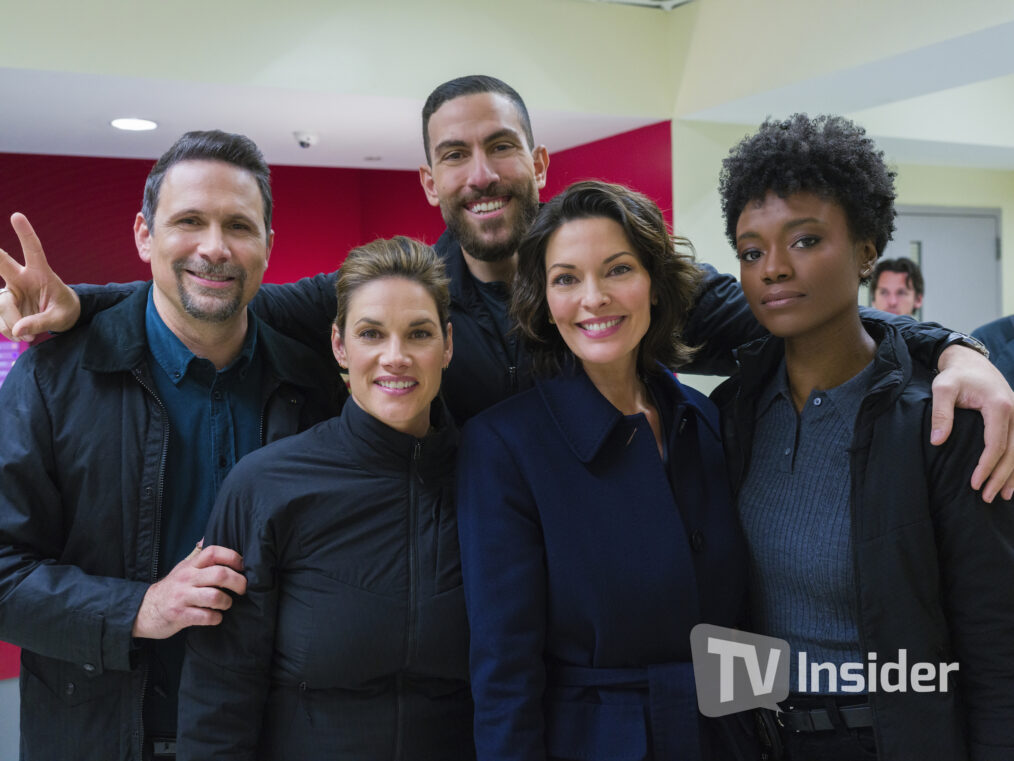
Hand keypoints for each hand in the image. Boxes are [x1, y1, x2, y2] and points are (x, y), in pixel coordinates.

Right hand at [0, 212, 80, 341]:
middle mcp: (20, 278)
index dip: (25, 234)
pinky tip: (21, 333)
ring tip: (29, 335)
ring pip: (0, 306)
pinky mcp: (2, 306)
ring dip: (11, 324)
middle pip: (1, 263)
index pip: (33, 251)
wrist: (60, 318)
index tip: (17, 216)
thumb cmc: (64, 310)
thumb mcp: (60, 318)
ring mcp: (8, 292)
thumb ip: (41, 322)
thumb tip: (19, 329)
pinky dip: (9, 331)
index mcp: (40, 273)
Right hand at [131, 543, 247, 639]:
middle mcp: (186, 578)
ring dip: (227, 602)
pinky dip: (216, 618)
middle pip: (220, 574)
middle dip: (238, 582)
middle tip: (243, 589)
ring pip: (215, 596)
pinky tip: (215, 617)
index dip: (233, 557)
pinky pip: (206, 617)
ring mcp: (182, 596)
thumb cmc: (172, 588)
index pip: (213, 552)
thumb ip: (198, 558)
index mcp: (190, 565)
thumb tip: (208, 539)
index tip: (242, 567)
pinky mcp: (179, 615)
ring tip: (226, 604)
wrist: (144, 610)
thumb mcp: (183, 569)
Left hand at [932, 345, 1013, 502]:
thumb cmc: (954, 375)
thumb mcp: (942, 389)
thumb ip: (941, 414)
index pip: (995, 444)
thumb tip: (937, 442)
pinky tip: (1012, 479)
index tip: (974, 483)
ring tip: (1004, 496)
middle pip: (1013, 451)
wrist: (970, 360)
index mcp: (999, 405)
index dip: (986, 466)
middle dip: (1001, 477)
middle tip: (987, 497)